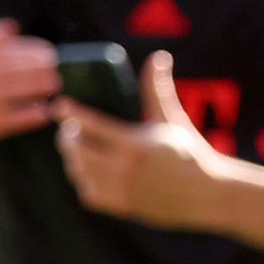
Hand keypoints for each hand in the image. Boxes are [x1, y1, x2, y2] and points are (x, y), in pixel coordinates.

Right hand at [0, 20, 59, 160]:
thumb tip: (11, 26)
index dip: (25, 49)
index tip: (47, 51)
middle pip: (4, 68)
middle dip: (32, 65)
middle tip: (54, 67)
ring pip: (7, 91)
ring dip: (33, 86)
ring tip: (53, 85)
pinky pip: (7, 120)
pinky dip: (27, 115)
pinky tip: (43, 114)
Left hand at [54, 50, 225, 228]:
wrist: (205, 193)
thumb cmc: (187, 151)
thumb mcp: (171, 118)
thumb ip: (157, 89)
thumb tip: (159, 57)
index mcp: (135, 143)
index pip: (92, 125)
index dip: (71, 113)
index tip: (59, 106)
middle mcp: (124, 168)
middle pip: (77, 149)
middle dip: (68, 137)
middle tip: (68, 130)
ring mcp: (121, 189)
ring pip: (79, 172)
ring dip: (73, 159)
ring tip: (77, 149)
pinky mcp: (121, 206)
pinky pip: (88, 193)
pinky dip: (84, 181)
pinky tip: (88, 171)